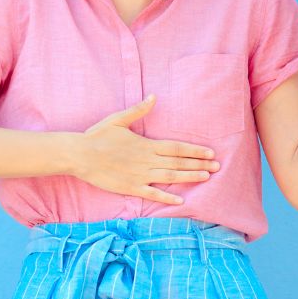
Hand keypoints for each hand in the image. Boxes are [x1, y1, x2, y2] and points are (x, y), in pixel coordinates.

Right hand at [71, 95, 220, 205]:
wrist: (79, 155)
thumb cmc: (98, 136)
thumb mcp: (118, 119)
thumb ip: (139, 110)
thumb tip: (154, 97)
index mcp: (146, 144)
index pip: (176, 147)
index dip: (194, 150)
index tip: (210, 152)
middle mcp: (147, 160)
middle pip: (178, 162)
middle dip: (199, 164)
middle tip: (218, 166)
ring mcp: (140, 175)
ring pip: (170, 177)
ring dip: (189, 177)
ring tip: (206, 177)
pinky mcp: (131, 187)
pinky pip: (153, 193)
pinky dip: (167, 197)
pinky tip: (181, 201)